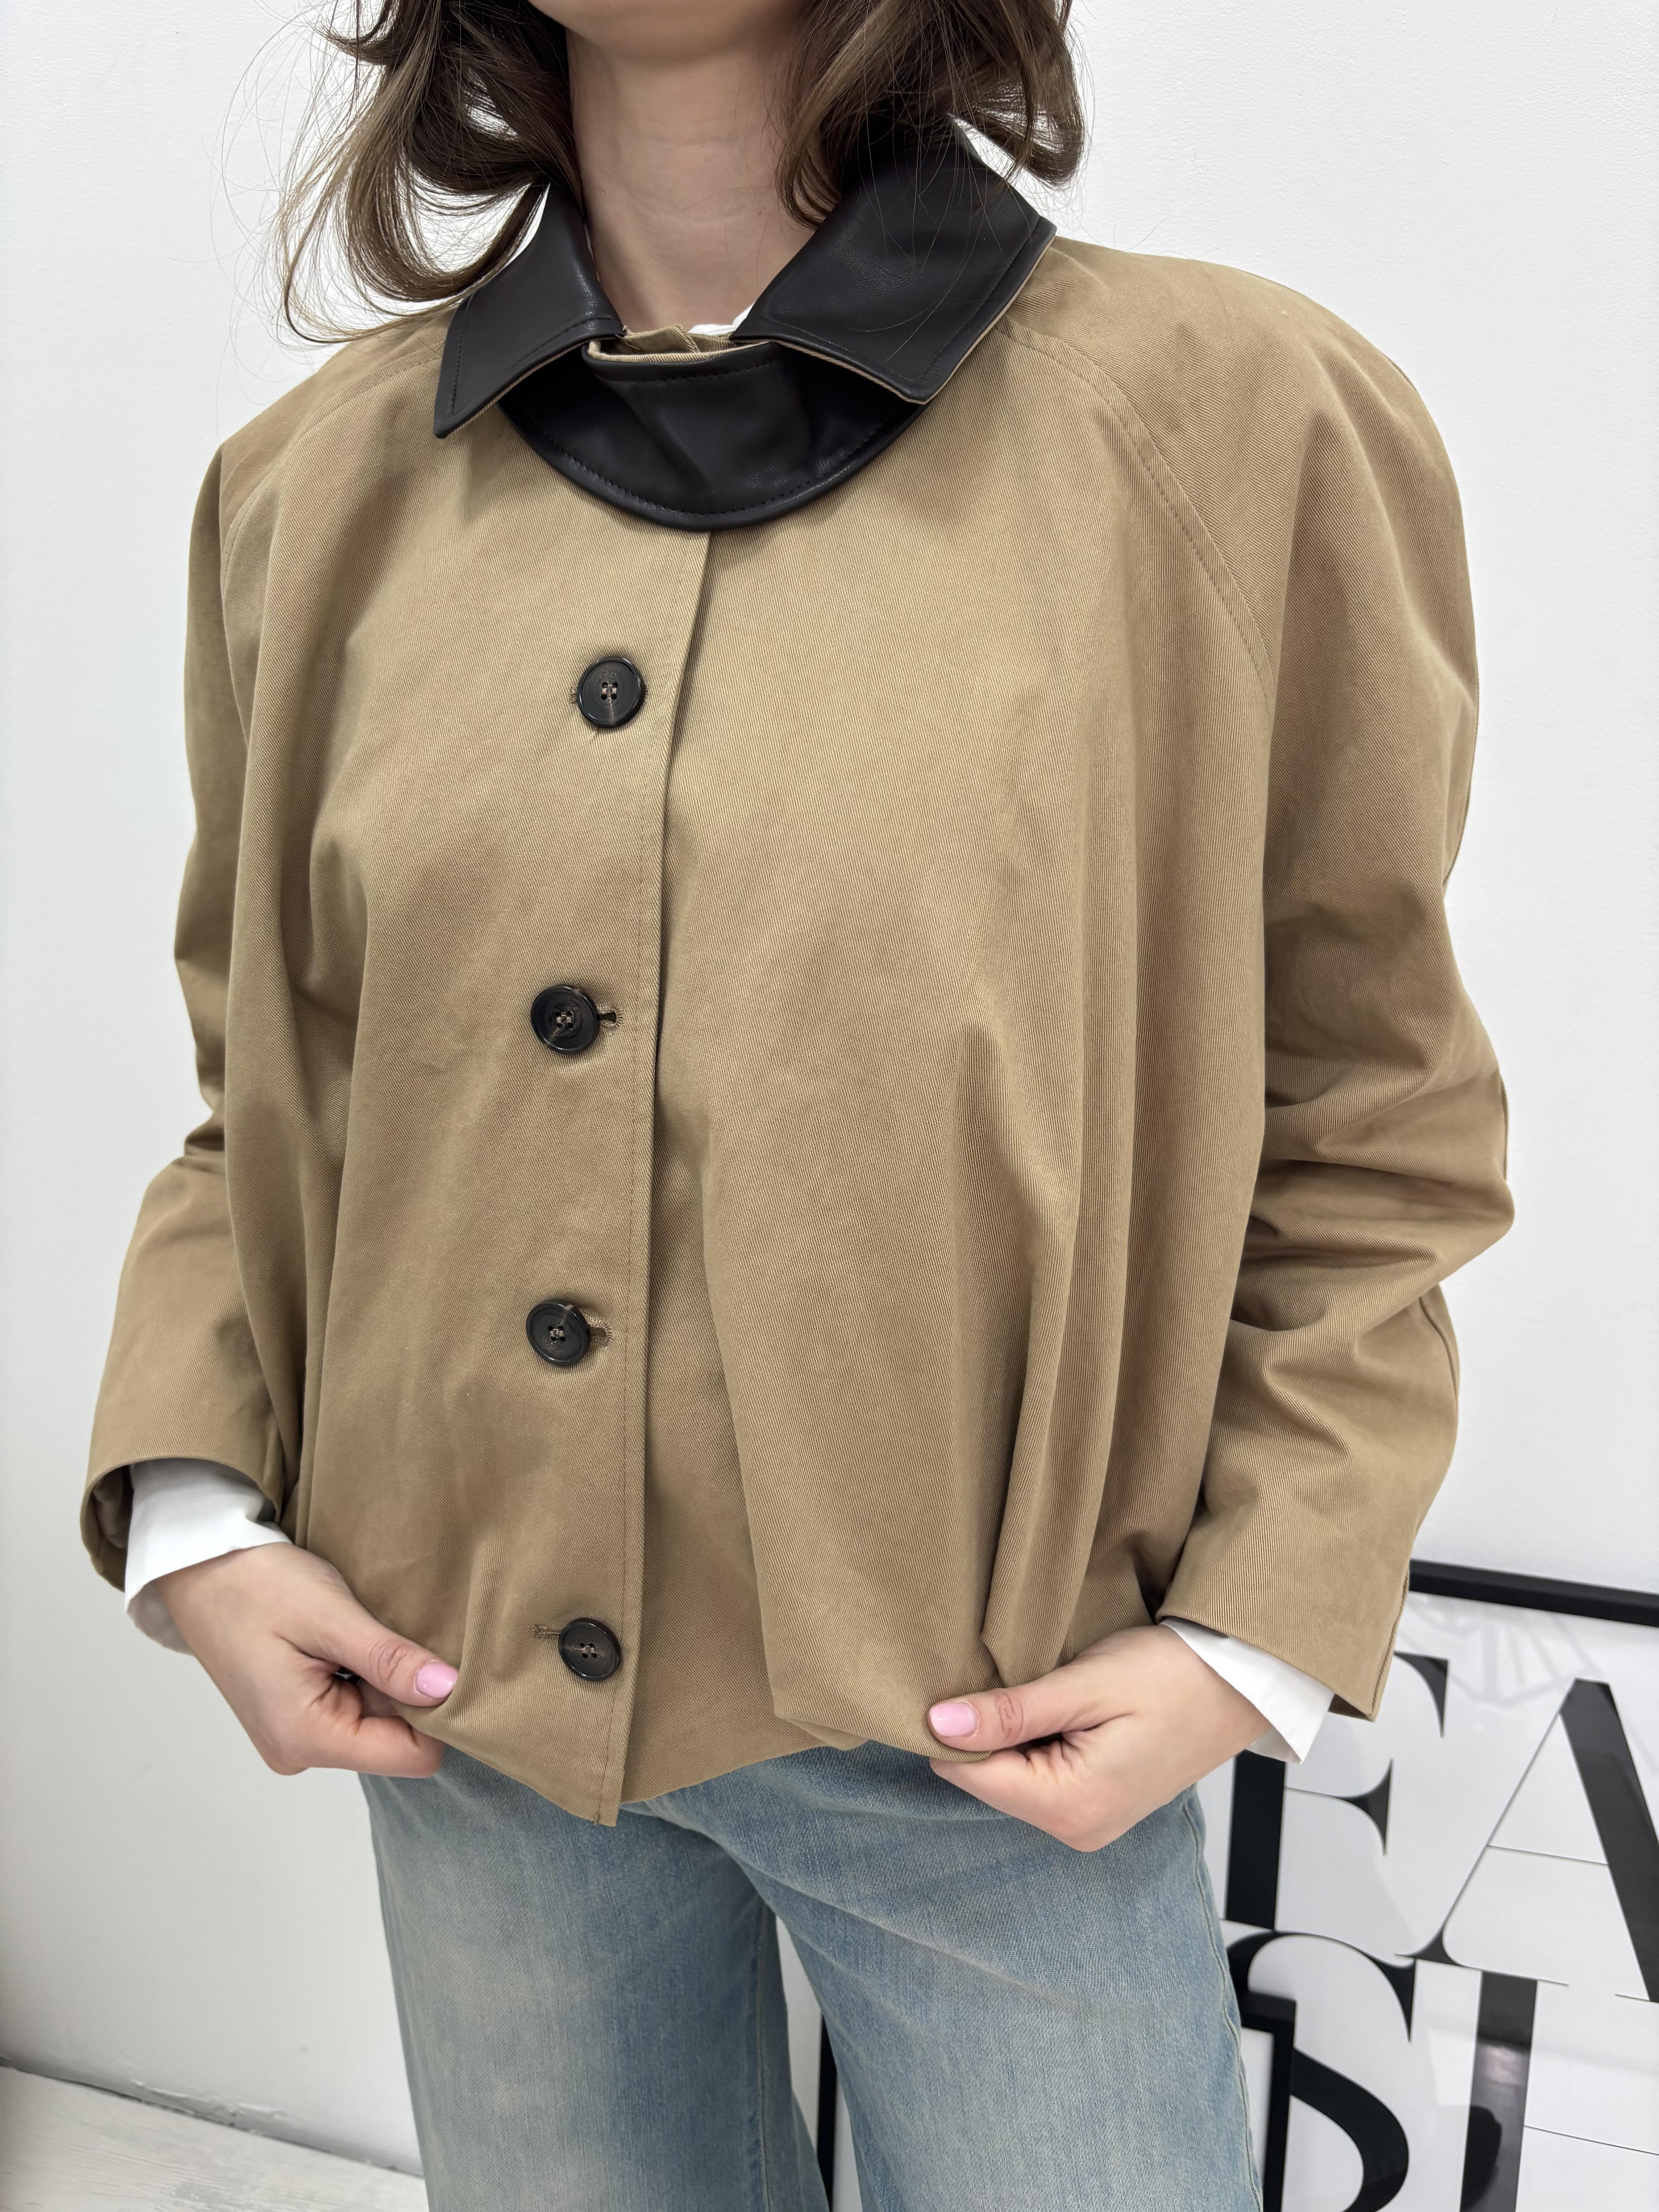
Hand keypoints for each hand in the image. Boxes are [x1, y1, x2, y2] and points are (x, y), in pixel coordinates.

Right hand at [158, 1544, 457, 1778]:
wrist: (200, 1567)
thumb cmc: (254, 1584)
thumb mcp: (329, 1616)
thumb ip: (389, 1659)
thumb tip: (448, 1689)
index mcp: (305, 1738)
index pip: (411, 1755)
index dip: (437, 1711)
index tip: (437, 1659)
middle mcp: (299, 1751)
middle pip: (395, 1738)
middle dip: (407, 1688)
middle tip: (393, 1632)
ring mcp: (295, 1735)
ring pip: (378, 1718)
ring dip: (384, 1676)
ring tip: (362, 1630)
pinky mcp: (295, 1714)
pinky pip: (355, 1704)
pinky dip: (364, 1672)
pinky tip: (349, 1638)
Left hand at [926, 1624, 1263, 1850]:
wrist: (1240, 1684)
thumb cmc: (1172, 1676)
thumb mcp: (1086, 1685)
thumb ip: (1011, 1712)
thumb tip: (939, 1724)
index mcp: (1071, 1807)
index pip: (970, 1773)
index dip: (956, 1725)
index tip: (967, 1680)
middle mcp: (1076, 1829)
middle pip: (989, 1778)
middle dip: (989, 1729)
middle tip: (1020, 1676)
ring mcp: (1089, 1822)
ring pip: (1011, 1776)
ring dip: (1014, 1733)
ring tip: (1049, 1690)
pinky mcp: (1098, 1805)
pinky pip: (1040, 1777)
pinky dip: (1038, 1741)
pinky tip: (1061, 1710)